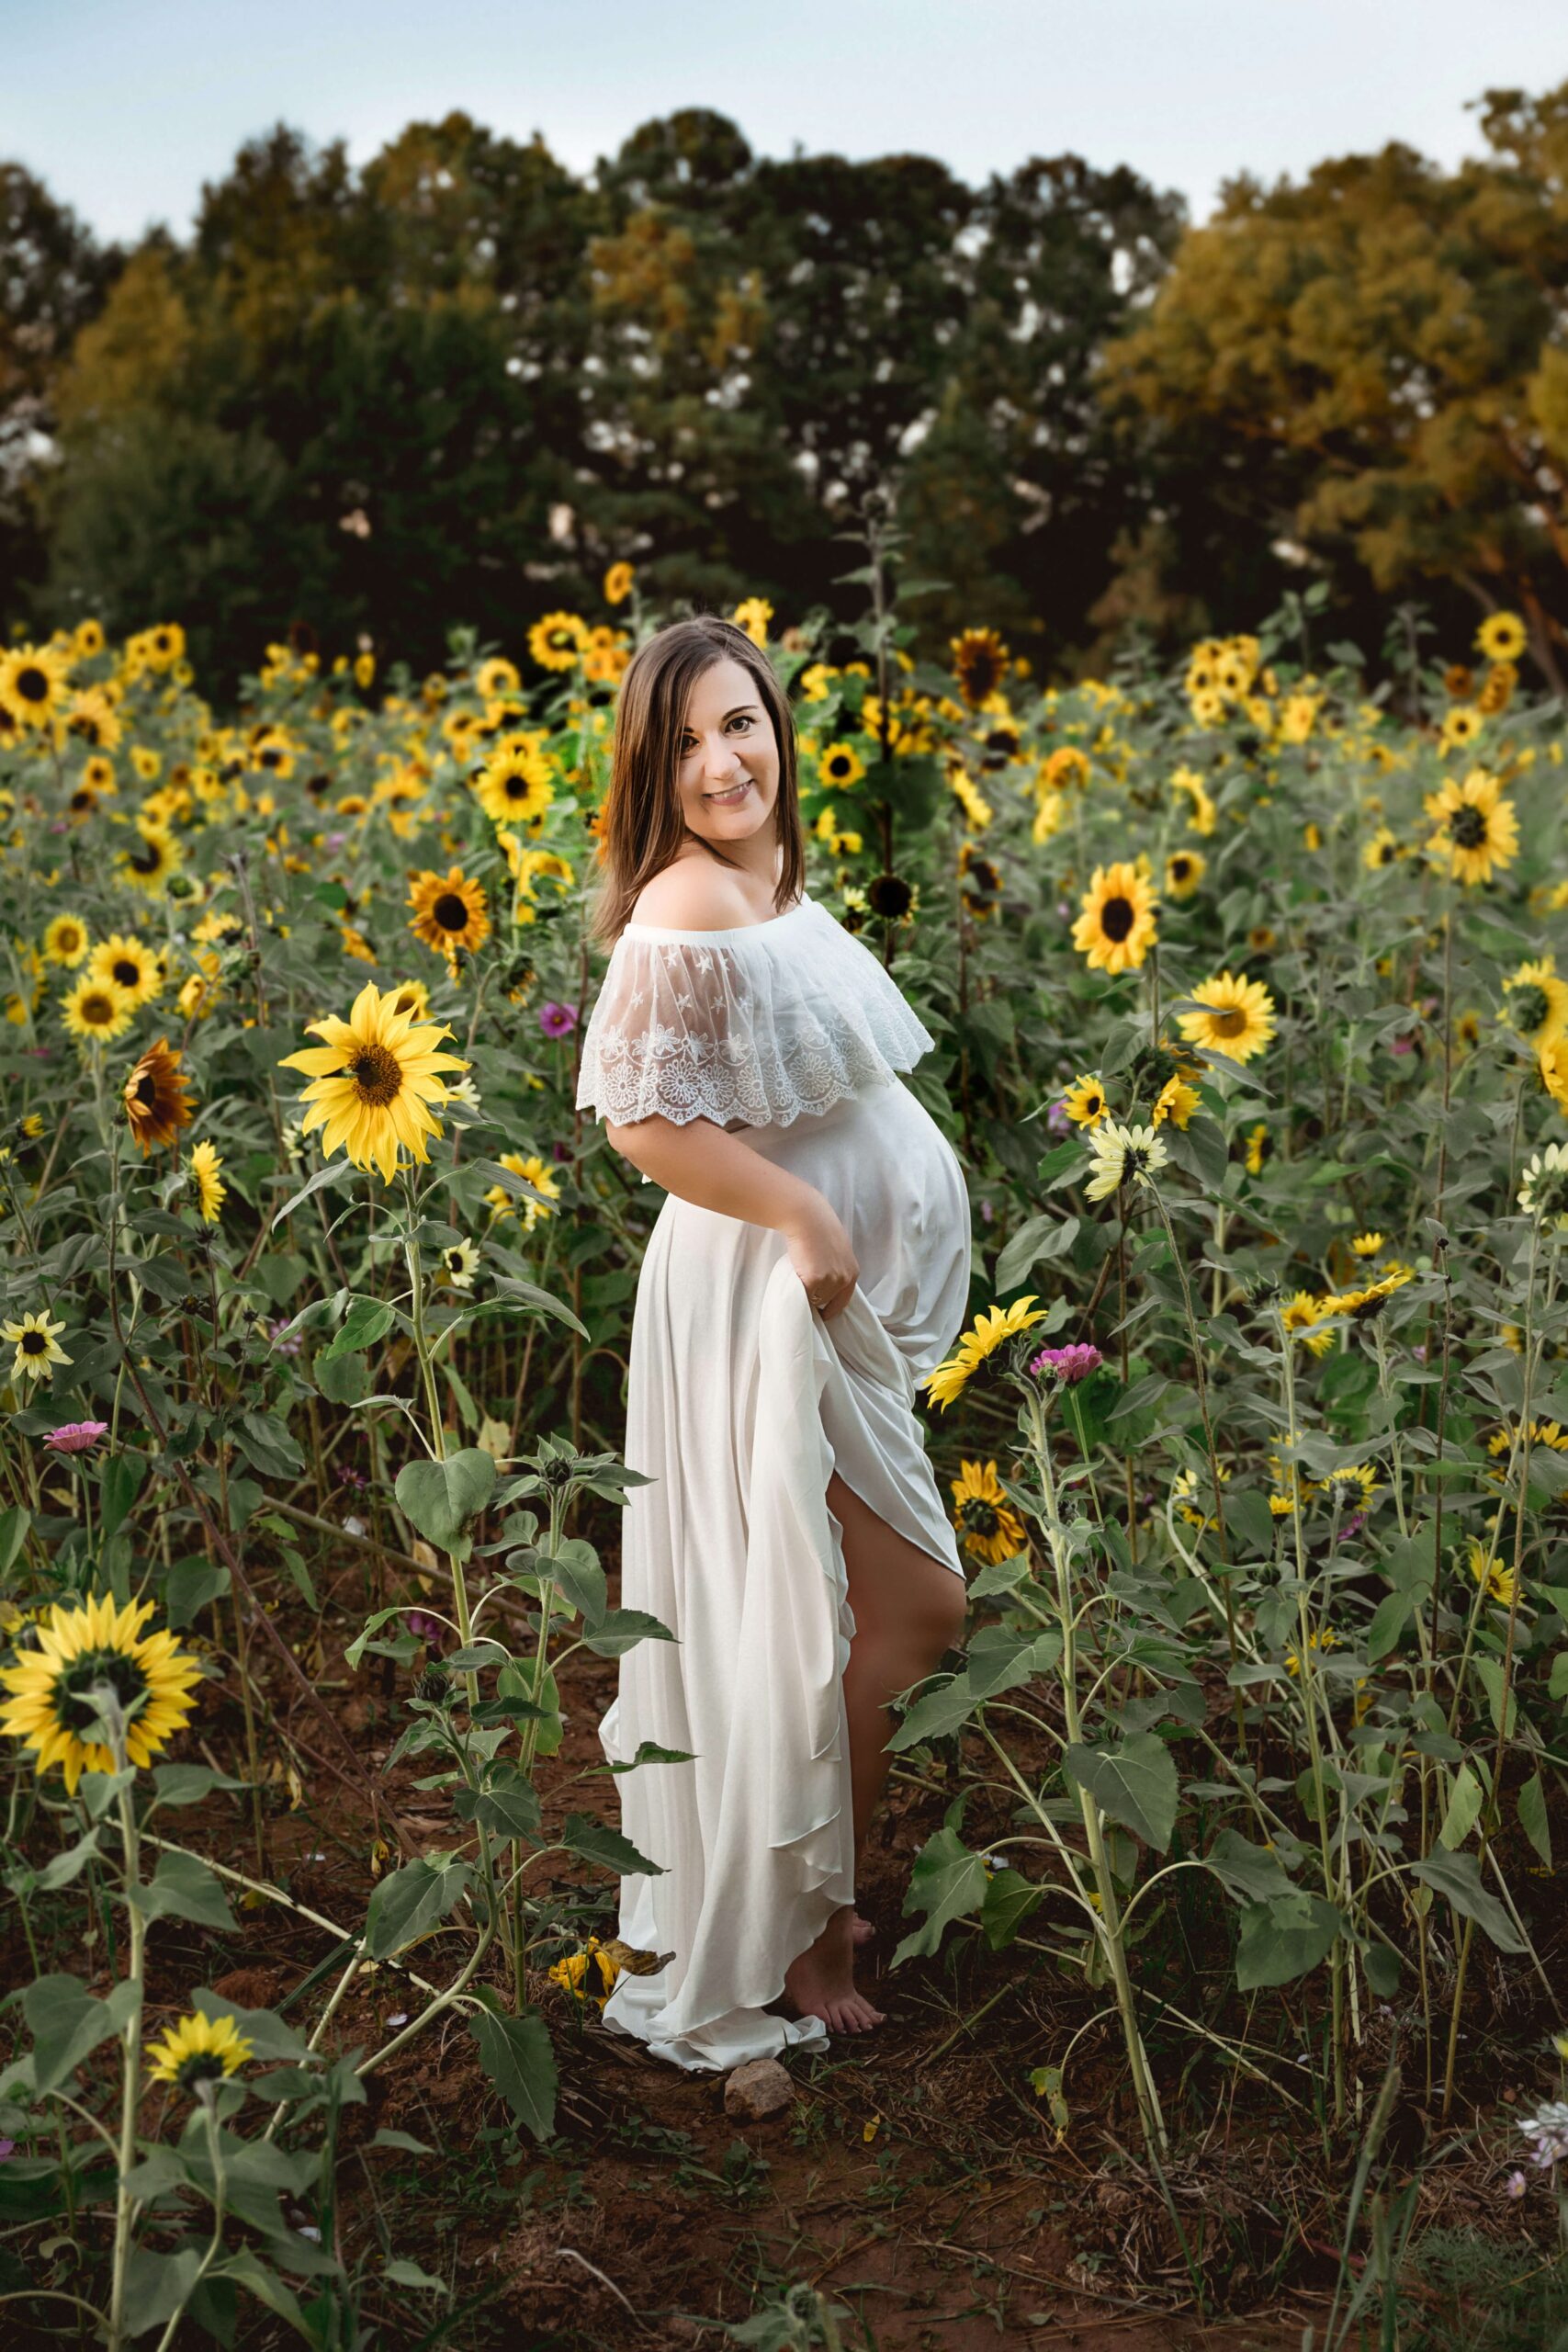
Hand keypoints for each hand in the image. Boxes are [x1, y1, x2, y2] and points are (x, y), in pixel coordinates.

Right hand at [783, 1201, 858, 1321]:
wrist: (807, 1218)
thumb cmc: (819, 1229)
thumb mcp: (838, 1250)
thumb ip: (836, 1267)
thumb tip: (826, 1283)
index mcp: (853, 1272)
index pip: (844, 1300)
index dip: (832, 1308)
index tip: (824, 1314)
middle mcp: (844, 1278)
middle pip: (827, 1301)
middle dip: (816, 1297)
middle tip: (805, 1288)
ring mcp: (830, 1280)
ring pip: (814, 1299)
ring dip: (806, 1293)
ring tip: (799, 1277)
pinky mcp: (814, 1280)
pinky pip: (803, 1295)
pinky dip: (797, 1290)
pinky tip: (794, 1276)